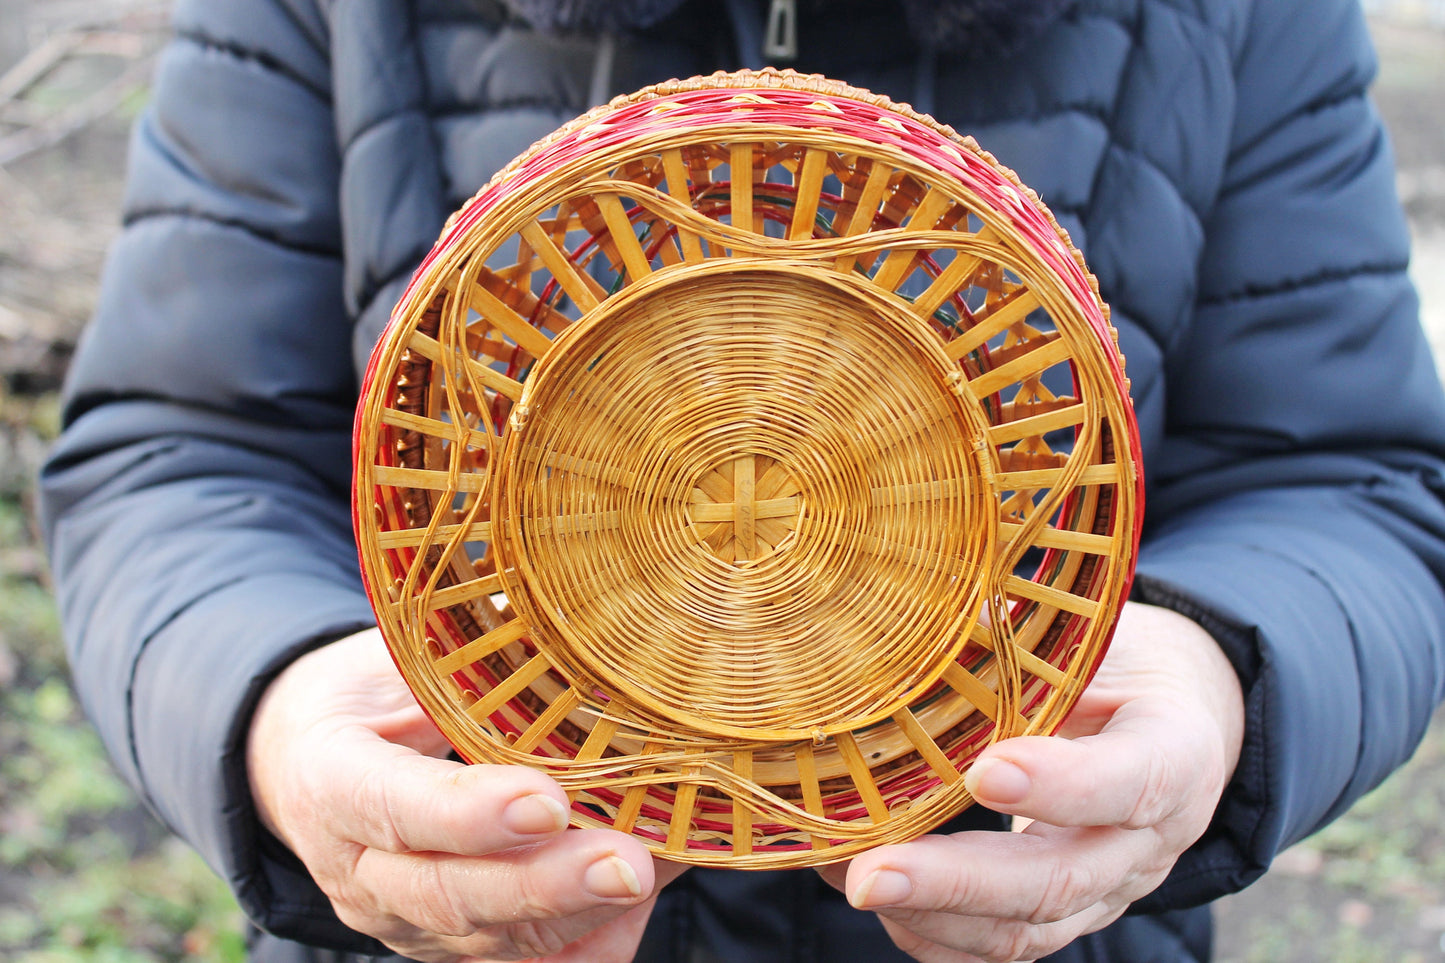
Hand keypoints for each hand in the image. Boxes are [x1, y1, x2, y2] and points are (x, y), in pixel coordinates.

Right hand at [247, 628, 684, 961]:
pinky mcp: (448, 948)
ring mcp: (403, 923)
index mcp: (332, 781)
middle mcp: (360, 872)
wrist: (305, 769)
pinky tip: (638, 903)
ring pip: (495, 944)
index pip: (393, 807)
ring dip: (584, 912)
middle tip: (628, 862)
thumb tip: (549, 606)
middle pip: (449, 896)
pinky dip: (589, 943)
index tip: (549, 802)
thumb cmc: (362, 701)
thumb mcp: (386, 661)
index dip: (470, 814)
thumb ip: (457, 652)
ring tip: (658, 866)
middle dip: (547, 886)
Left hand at [817, 601, 1244, 962]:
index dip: (1061, 786)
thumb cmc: (1126, 665)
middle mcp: (1147, 841)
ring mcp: (1106, 890)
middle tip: (872, 873)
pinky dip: (925, 927)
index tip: (983, 771)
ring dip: (928, 913)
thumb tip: (933, 612)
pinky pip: (997, 943)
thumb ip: (1033, 642)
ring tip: (850, 879)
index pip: (1131, 780)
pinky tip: (857, 885)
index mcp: (1174, 752)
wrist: (1174, 722)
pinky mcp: (1064, 914)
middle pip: (1060, 881)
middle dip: (958, 883)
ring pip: (1024, 928)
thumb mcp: (1102, 639)